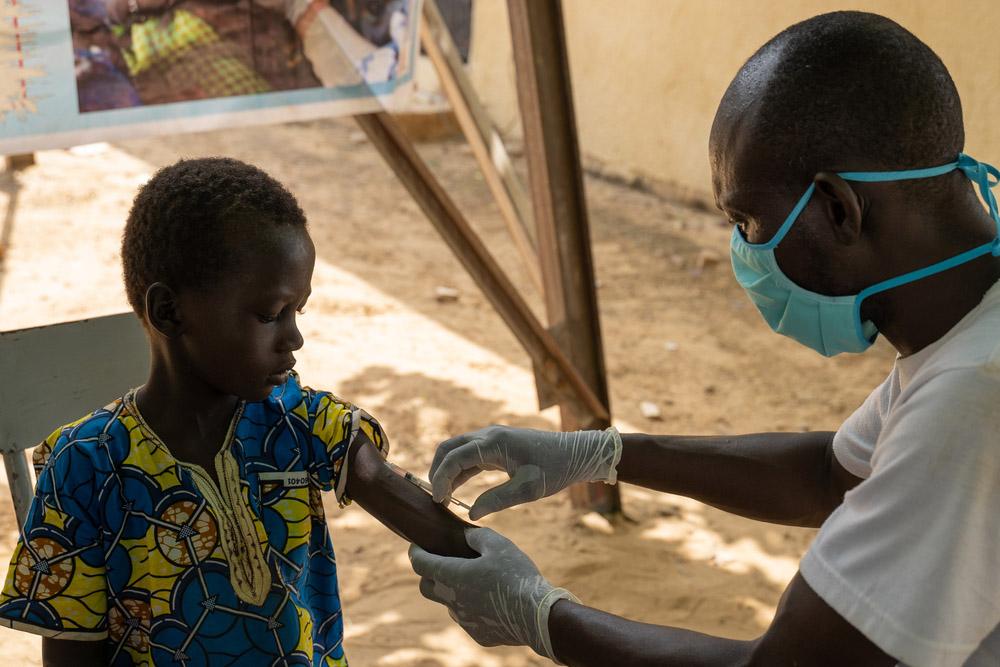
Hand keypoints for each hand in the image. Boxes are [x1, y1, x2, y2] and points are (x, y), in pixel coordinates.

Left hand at [409, 527, 577, 661]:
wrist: (538, 616)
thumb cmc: (517, 576)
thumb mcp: (500, 545)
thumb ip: (477, 536)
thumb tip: (465, 535)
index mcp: (453, 576)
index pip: (420, 564)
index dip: (414, 553)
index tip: (414, 546)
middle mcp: (452, 601)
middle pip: (425, 587)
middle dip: (427, 574)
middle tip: (440, 563)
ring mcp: (464, 621)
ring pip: (448, 604)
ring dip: (453, 592)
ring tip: (474, 581)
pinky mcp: (477, 634)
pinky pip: (468, 618)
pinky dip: (472, 607)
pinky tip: (491, 601)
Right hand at [430, 426, 621, 519]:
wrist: (575, 454)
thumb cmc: (554, 469)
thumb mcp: (528, 489)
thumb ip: (498, 500)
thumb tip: (471, 513)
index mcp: (494, 443)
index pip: (454, 457)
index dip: (441, 478)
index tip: (438, 500)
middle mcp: (488, 435)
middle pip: (449, 448)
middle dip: (437, 471)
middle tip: (435, 498)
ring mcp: (492, 438)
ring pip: (457, 450)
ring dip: (447, 470)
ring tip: (443, 496)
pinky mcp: (497, 445)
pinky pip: (470, 455)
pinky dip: (459, 469)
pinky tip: (457, 489)